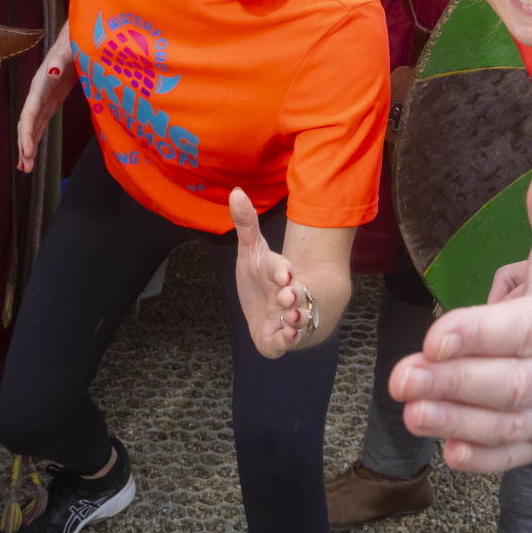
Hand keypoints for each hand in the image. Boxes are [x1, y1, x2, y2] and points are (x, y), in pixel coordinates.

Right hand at [16, 25, 77, 171]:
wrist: (78, 38)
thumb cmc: (75, 43)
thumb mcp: (69, 50)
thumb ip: (60, 61)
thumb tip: (51, 72)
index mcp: (40, 84)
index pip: (29, 112)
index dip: (26, 132)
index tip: (27, 151)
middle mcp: (38, 94)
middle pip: (26, 123)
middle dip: (24, 145)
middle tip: (25, 168)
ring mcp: (43, 99)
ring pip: (32, 127)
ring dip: (28, 146)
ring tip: (25, 169)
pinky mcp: (51, 102)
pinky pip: (40, 124)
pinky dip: (36, 139)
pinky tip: (32, 154)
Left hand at [232, 189, 313, 358]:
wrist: (274, 309)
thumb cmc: (262, 278)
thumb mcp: (251, 250)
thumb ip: (246, 224)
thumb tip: (235, 192)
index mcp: (278, 272)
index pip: (279, 268)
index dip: (281, 270)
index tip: (284, 271)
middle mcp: (286, 294)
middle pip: (294, 294)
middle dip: (292, 295)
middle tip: (287, 295)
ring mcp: (285, 317)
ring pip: (296, 318)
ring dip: (295, 317)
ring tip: (291, 316)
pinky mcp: (279, 338)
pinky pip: (286, 341)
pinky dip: (288, 339)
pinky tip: (288, 335)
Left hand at [388, 161, 531, 468]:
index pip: (522, 330)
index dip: (479, 335)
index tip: (434, 335)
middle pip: (511, 384)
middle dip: (455, 384)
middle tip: (401, 378)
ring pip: (510, 423)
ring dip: (459, 423)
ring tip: (412, 414)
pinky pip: (518, 454)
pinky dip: (486, 459)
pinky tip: (449, 454)